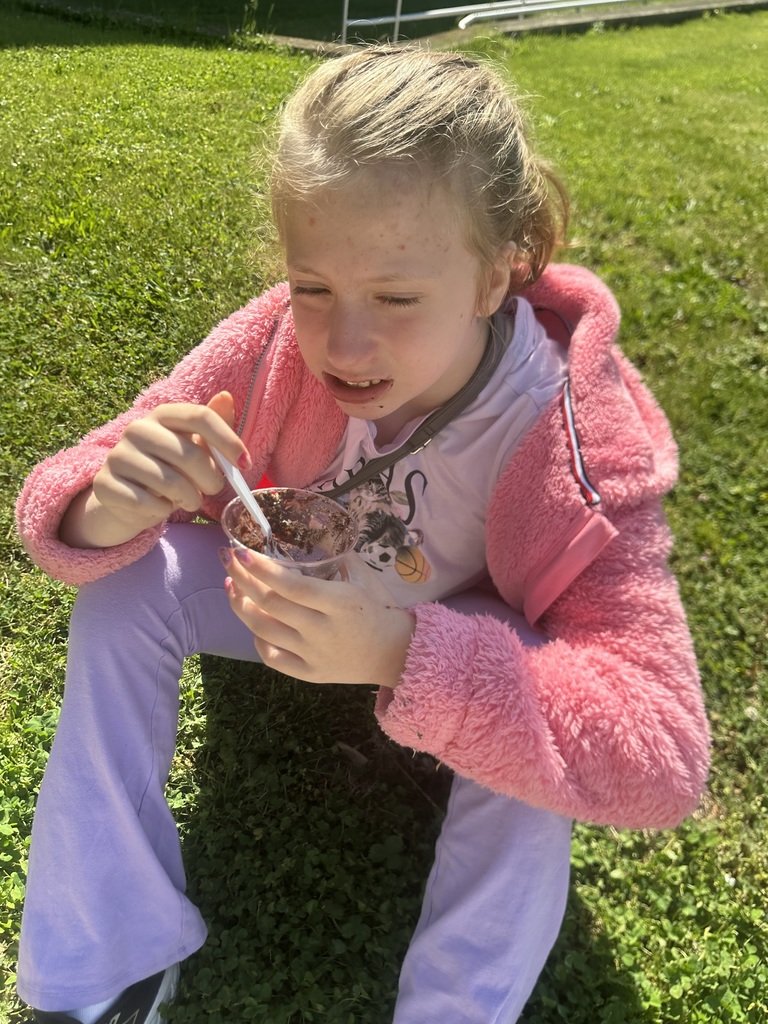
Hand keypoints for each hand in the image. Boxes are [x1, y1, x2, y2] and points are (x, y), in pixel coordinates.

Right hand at [60, 391, 249, 547]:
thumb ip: (213, 425)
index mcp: (162, 415)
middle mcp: (137, 429)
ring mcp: (118, 455)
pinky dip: (162, 512)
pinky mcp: (104, 484)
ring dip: (190, 499)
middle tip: (211, 490)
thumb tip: (225, 397)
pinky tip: (160, 507)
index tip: (245, 463)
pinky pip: (148, 504)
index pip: (200, 417)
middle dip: (211, 481)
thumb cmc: (169, 469)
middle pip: (190, 455)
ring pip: (171, 484)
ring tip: (188, 500)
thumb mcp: (193, 446)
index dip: (228, 440)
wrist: (126, 497)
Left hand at [222, 547, 414, 686]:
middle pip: (270, 606)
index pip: (292, 587)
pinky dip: (256, 638)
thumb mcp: (365, 577)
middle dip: (242, 579)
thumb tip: (311, 535)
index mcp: (340, 603)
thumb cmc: (379, 610)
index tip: (241, 552)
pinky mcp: (309, 674)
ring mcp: (313, 655)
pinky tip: (253, 620)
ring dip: (240, 606)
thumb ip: (337, 556)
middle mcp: (323, 631)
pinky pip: (271, 657)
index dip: (262, 570)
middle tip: (227, 559)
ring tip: (231, 585)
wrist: (396, 654)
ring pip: (263, 631)